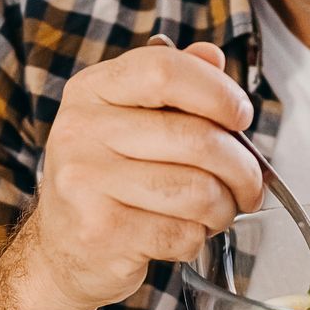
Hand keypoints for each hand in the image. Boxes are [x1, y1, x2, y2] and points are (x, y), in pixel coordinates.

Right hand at [20, 39, 263, 309]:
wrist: (60, 251)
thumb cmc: (105, 181)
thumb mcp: (127, 120)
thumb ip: (172, 84)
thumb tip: (212, 58)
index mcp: (92, 91)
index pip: (165, 70)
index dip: (218, 92)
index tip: (240, 116)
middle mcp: (82, 130)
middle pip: (196, 137)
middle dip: (242, 167)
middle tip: (249, 182)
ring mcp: (87, 182)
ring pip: (198, 190)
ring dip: (224, 208)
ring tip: (217, 211)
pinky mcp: (101, 231)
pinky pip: (182, 233)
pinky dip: (198, 239)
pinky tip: (183, 234)